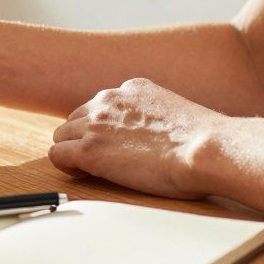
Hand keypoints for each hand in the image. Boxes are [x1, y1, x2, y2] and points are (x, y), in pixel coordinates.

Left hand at [48, 78, 226, 198]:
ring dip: (74, 151)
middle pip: (77, 118)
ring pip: (63, 135)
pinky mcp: (89, 149)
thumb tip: (154, 136)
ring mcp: (96, 123)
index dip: (103, 128)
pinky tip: (84, 174)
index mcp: (133, 89)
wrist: (206, 149)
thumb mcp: (176, 114)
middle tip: (103, 160)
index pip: (101, 106)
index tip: (115, 144)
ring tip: (94, 169)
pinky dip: (66, 165)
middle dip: (84, 138)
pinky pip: (57, 154)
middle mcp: (109, 100)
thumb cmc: (204, 142)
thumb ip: (154, 118)